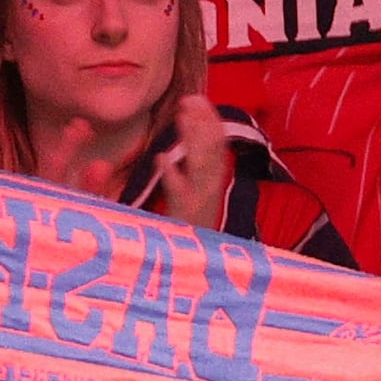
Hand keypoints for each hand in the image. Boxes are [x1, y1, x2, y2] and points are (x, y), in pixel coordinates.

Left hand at [150, 94, 237, 229]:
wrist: (188, 280)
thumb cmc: (186, 239)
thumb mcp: (193, 201)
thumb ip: (193, 171)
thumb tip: (190, 134)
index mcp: (211, 188)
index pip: (217, 148)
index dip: (210, 123)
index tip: (199, 99)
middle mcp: (210, 197)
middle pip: (213, 155)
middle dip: (204, 126)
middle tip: (190, 99)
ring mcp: (199, 212)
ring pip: (203, 172)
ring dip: (194, 142)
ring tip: (181, 117)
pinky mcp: (186, 228)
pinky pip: (182, 201)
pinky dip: (175, 179)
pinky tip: (163, 160)